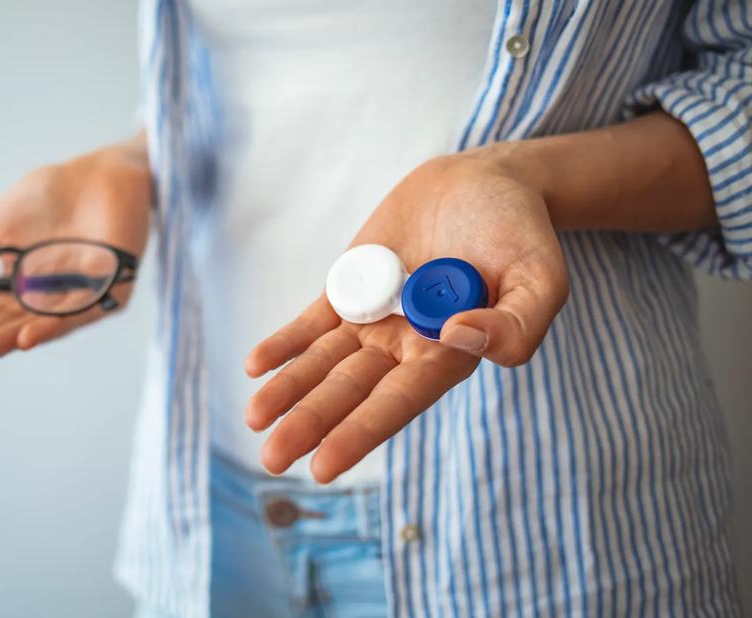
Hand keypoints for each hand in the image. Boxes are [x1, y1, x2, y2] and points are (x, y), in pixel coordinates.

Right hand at [0, 134, 151, 382]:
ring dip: (2, 343)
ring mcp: (74, 303)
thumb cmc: (48, 199)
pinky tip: (25, 335)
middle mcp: (40, 305)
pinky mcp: (108, 293)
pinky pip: (76, 313)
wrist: (99, 173)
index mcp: (12, 293)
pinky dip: (49, 324)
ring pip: (33, 329)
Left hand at [243, 151, 568, 482]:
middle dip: (311, 424)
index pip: (397, 402)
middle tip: (273, 460)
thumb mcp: (541, 278)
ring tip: (254, 419)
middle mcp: (404, 345)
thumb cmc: (520, 234)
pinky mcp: (350, 287)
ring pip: (323, 363)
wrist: (485, 183)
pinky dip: (285, 343)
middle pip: (349, 392)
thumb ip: (517, 323)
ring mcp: (372, 318)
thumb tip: (459, 338)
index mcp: (447, 356)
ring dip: (288, 390)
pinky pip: (311, 322)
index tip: (325, 466)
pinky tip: (255, 365)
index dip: (360, 432)